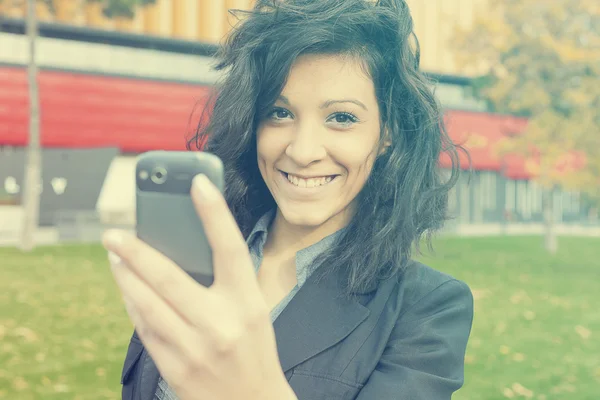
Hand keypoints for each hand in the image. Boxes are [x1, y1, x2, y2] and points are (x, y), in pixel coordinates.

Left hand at [103, 175, 296, 399]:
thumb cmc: (253, 347)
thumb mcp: (253, 309)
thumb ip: (226, 281)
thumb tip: (182, 248)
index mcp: (248, 303)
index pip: (231, 248)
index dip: (214, 212)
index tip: (197, 182)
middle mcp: (221, 323)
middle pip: (170, 276)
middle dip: (136, 251)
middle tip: (114, 233)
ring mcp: (195, 348)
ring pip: (147, 303)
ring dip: (125, 276)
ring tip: (114, 255)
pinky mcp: (174, 368)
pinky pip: (144, 329)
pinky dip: (132, 304)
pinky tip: (127, 289)